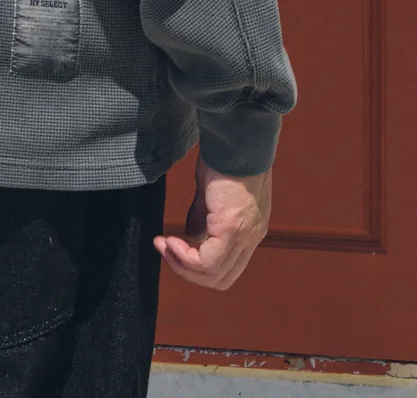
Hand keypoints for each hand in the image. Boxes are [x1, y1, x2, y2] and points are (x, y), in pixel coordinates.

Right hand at [152, 152, 271, 288]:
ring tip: (165, 247)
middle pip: (221, 279)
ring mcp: (244, 235)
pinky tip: (171, 242)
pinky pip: (207, 262)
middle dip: (188, 271)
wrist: (237, 138)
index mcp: (250, 229)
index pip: (228, 267)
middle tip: (165, 251)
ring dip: (183, 265)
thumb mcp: (212, 192)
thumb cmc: (226, 154)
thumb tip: (191, 236)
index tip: (173, 247)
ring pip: (213, 275)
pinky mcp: (231, 228)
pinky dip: (185, 258)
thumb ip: (203, 216)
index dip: (198, 266)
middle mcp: (251, 238)